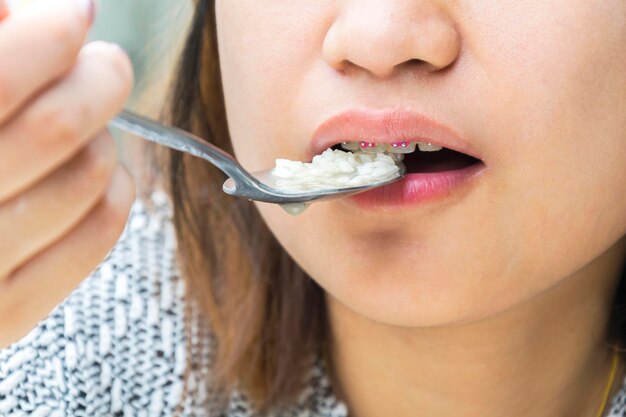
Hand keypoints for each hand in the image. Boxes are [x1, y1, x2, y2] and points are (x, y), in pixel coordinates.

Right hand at [0, 0, 134, 346]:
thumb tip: (56, 18)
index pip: (0, 80)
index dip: (50, 34)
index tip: (74, 16)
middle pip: (58, 125)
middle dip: (100, 78)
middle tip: (104, 66)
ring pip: (90, 174)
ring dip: (104, 136)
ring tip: (87, 127)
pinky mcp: (7, 313)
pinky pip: (100, 232)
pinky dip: (117, 189)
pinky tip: (100, 171)